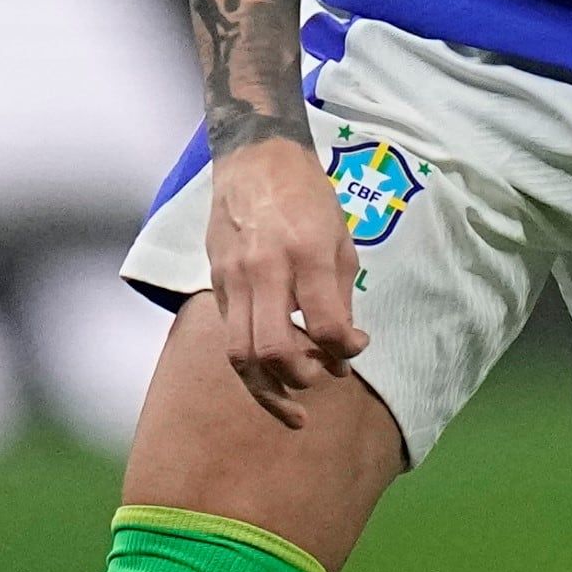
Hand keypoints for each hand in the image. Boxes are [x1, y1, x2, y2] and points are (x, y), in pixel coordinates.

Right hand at [205, 132, 367, 424]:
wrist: (254, 160)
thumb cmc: (308, 197)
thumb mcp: (340, 238)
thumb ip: (340, 297)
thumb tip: (345, 349)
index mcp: (306, 253)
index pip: (323, 323)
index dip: (343, 350)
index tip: (354, 351)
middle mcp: (264, 269)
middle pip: (271, 349)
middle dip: (299, 380)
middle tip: (320, 383)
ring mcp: (234, 278)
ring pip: (239, 355)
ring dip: (266, 391)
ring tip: (292, 411)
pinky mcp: (217, 284)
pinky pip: (230, 337)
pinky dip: (252, 365)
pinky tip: (273, 376)